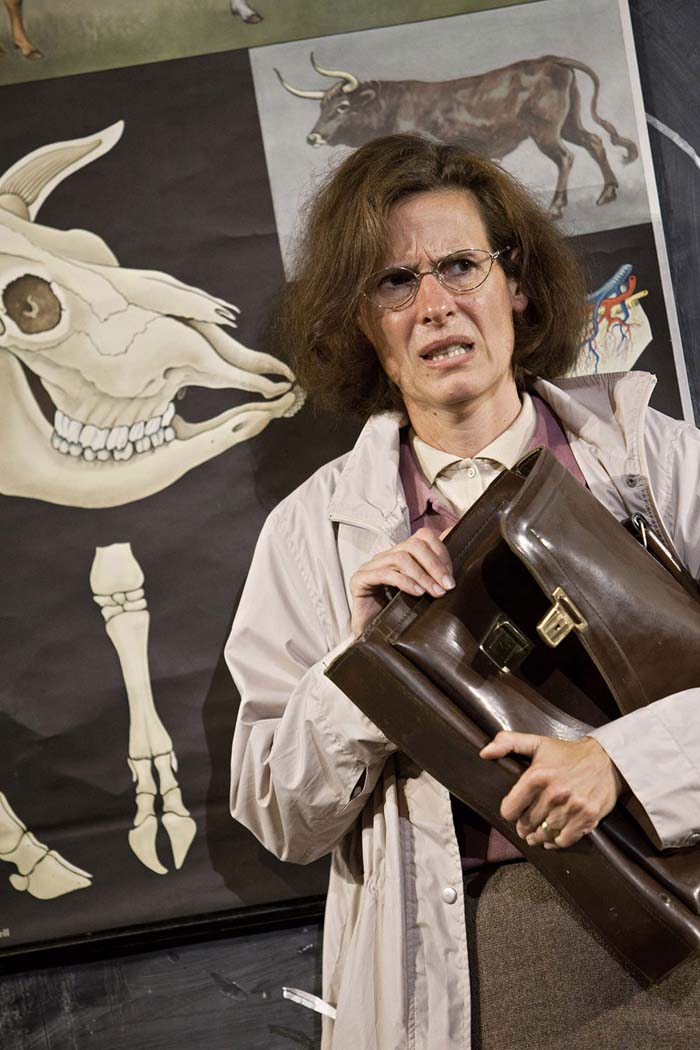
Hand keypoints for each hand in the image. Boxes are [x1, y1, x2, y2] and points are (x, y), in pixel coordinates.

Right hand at [349, 527, 454, 637]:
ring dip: (423, 575)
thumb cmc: (399, 616)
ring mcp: (370, 567)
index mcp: (400, 555)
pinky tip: (417, 593)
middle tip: (447, 586)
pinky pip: (385, 574)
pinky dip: (405, 582)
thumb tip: (451, 535)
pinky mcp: (359, 580)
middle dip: (435, 565)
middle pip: (414, 544)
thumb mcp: (424, 591)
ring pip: (401, 557)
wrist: (374, 639)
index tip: (450, 577)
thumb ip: (435, 569)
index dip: (440, 552)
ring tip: (435, 593)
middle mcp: (385, 557)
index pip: (423, 537)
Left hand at [479, 732, 624, 848]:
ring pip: (544, 834)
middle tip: (525, 825)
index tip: (514, 810)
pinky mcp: (587, 818)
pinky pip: (564, 840)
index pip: (510, 809)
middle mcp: (554, 794)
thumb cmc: (567, 753)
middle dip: (523, 826)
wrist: (607, 759)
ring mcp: (571, 807)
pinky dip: (556, 842)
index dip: (509, 811)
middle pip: (526, 824)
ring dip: (538, 836)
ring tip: (536, 834)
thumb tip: (484, 752)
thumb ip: (507, 743)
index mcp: (537, 776)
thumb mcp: (537, 743)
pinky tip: (553, 838)